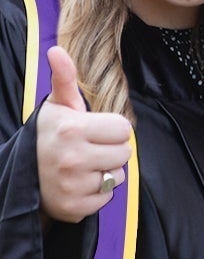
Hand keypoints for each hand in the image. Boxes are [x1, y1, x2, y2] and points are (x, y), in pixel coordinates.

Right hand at [36, 47, 132, 223]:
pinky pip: (106, 198)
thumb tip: (56, 50)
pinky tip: (77, 185)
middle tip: (86, 150)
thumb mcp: (56, 106)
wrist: (22, 177)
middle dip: (110, 150)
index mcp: (72, 129)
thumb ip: (65, 78)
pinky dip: (96, 194)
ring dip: (104, 173)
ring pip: (117, 176)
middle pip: (125, 152)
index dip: (110, 129)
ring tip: (80, 167)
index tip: (90, 131)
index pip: (124, 129)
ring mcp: (72, 185)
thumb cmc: (48, 136)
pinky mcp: (74, 207)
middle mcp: (72, 157)